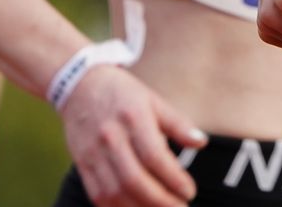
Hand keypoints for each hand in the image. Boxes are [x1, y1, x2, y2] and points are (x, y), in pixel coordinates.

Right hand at [61, 65, 207, 206]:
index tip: (190, 192)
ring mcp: (92, 153)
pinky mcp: (81, 164)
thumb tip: (202, 143)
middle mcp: (111, 137)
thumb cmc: (124, 94)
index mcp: (133, 118)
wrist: (80, 86)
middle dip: (159, 201)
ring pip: (113, 192)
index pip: (154, 156)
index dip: (173, 178)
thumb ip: (178, 123)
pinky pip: (96, 194)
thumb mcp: (154, 100)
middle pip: (134, 179)